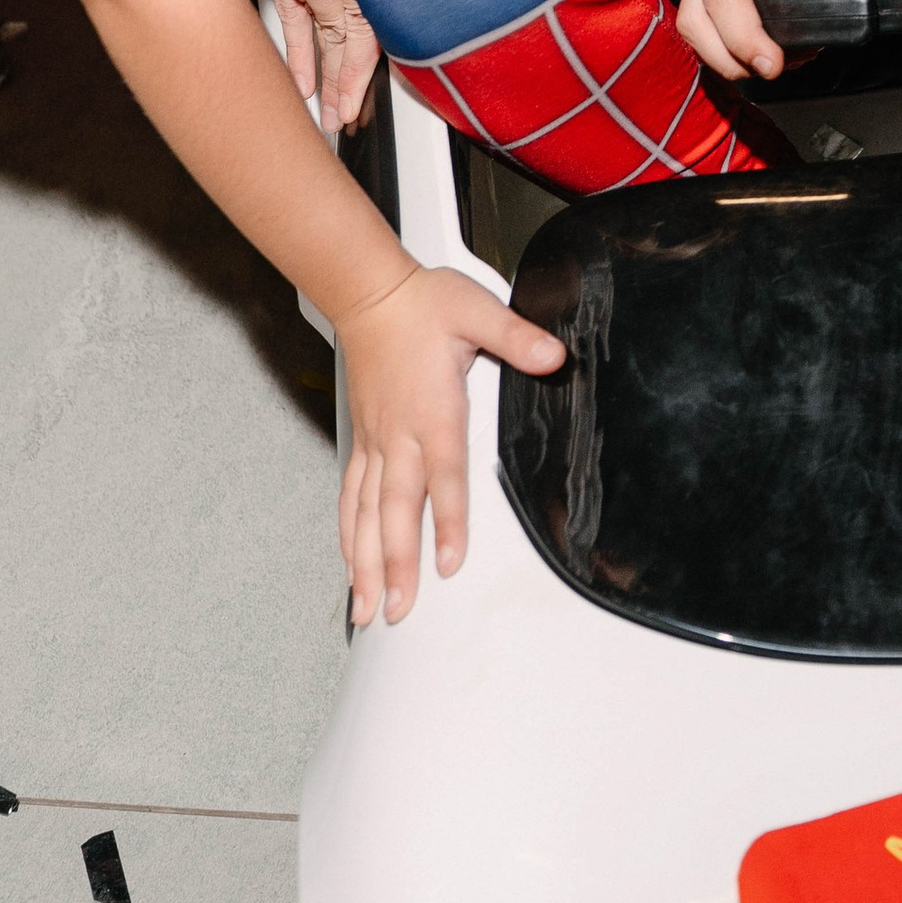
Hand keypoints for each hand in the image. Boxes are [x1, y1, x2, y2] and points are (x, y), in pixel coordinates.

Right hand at [132, 0, 393, 127]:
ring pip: (311, 27)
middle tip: (357, 121)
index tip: (405, 82)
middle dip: (350, 84)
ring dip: (321, 73)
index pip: (377, 9)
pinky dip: (292, 42)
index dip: (390, 52)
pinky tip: (296, 70)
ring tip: (332, 115)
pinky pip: (282, 7)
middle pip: (343, 33)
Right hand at [335, 260, 565, 624]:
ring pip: (366, 512)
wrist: (370, 293)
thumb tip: (553, 357)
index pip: (444, 475)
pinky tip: (351, 562)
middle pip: (396, 509)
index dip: (447, 520)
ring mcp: (376, 441)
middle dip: (396, 564)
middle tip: (396, 610)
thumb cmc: (423, 304)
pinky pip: (351, 494)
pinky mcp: (363, 439)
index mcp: (433, 410)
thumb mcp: (478, 311)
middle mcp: (400, 434)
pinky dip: (349, 533)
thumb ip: (516, 337)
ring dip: (366, 562)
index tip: (448, 563)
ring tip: (366, 606)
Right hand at [677, 0, 866, 83]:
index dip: (741, 37)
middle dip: (727, 57)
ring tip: (774, 63)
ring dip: (726, 57)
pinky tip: (765, 51)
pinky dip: (728, 48)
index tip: (773, 64)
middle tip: (773, 71)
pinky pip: (706, 24)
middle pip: (695, 18)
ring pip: (695, 25)